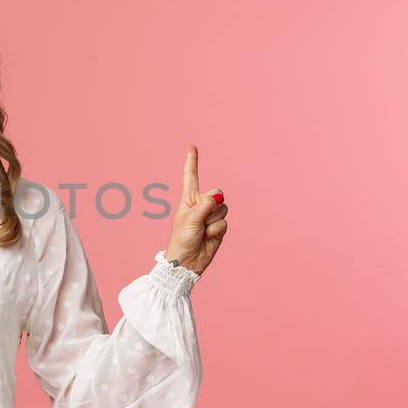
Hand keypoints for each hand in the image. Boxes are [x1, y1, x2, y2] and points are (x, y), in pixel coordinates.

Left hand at [163, 144, 227, 274]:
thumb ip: (205, 205)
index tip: (191, 146)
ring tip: (202, 231)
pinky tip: (208, 237)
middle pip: (216, 193)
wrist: (187, 261)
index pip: (191, 176)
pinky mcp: (219, 227)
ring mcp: (211, 215)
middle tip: (199, 220)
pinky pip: (225, 222)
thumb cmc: (181, 239)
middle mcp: (201, 204)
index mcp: (189, 199)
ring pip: (223, 208)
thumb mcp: (190, 218)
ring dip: (212, 221)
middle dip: (211, 205)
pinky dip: (217, 230)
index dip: (192, 161)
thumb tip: (220, 197)